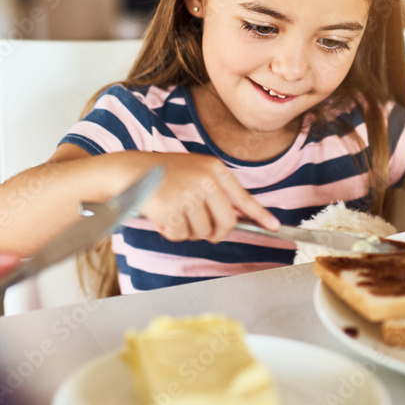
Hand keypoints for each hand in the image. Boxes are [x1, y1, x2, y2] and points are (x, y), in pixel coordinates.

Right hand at [137, 154, 279, 242]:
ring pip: (201, 231)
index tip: (275, 226)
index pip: (242, 197)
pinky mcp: (171, 208)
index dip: (260, 214)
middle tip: (204, 233)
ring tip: (174, 215)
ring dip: (188, 231)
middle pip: (226, 222)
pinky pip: (181, 235)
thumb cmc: (162, 174)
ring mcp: (188, 194)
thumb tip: (235, 217)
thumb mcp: (194, 172)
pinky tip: (161, 217)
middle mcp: (205, 180)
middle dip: (216, 233)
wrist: (129, 171)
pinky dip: (171, 233)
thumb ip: (214, 190)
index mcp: (214, 169)